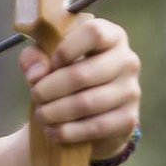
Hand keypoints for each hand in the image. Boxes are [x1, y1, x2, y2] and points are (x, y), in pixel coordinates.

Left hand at [19, 14, 141, 159]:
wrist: (92, 111)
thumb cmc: (69, 73)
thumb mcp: (48, 58)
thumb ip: (35, 57)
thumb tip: (35, 74)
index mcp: (112, 36)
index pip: (94, 33)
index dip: (67, 49)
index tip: (52, 63)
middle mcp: (127, 61)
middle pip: (83, 74)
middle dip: (50, 89)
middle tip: (35, 96)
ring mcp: (131, 91)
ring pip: (86, 103)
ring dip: (55, 112)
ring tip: (41, 115)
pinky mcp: (128, 119)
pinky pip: (95, 127)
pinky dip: (68, 131)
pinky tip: (53, 131)